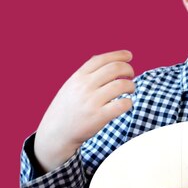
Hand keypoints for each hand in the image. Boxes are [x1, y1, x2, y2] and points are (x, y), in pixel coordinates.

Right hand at [34, 50, 134, 172]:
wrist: (56, 132)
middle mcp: (85, 86)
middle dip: (128, 69)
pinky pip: (122, 104)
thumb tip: (103, 59)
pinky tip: (126, 104)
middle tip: (131, 75)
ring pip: (121, 85)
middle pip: (115, 68)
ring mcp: (92, 101)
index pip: (101, 59)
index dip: (118, 55)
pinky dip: (129, 102)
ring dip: (131, 86)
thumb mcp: (71, 86)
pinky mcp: (99, 116)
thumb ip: (86, 74)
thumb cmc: (67, 109)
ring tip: (129, 90)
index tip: (129, 56)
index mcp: (78, 77)